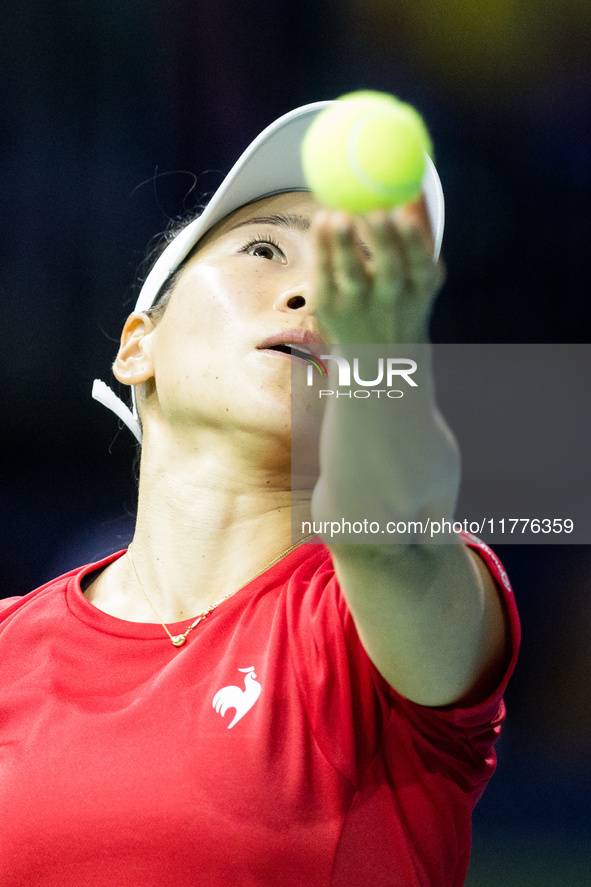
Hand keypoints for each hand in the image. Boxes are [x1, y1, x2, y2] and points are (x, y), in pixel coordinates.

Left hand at [311, 197, 443, 344]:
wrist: (379, 357)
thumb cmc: (403, 299)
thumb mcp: (420, 273)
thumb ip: (420, 229)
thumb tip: (418, 180)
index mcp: (420, 288)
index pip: (421, 264)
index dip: (414, 241)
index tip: (405, 213)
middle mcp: (391, 300)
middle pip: (388, 270)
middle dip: (382, 241)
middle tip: (375, 210)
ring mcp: (358, 306)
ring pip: (351, 275)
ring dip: (344, 245)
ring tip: (337, 215)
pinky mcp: (329, 308)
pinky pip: (324, 274)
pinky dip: (322, 247)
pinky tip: (321, 221)